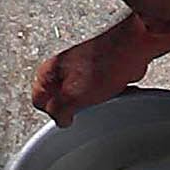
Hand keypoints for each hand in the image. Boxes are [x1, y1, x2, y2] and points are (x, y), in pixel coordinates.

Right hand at [30, 19, 163, 120]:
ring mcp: (81, 71)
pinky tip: (119, 92)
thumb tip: (60, 121)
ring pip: (85, 98)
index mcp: (47, 73)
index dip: (55, 114)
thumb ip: (60, 110)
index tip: (68, 118)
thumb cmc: (101, 64)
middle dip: (79, 109)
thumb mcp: (72, 96)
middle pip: (63, 102)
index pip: (39, 102)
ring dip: (98, 102)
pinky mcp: (99, 73)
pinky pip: (102, 93)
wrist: (129, 48)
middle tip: (91, 106)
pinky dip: (111, 95)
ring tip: (107, 96)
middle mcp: (61, 70)